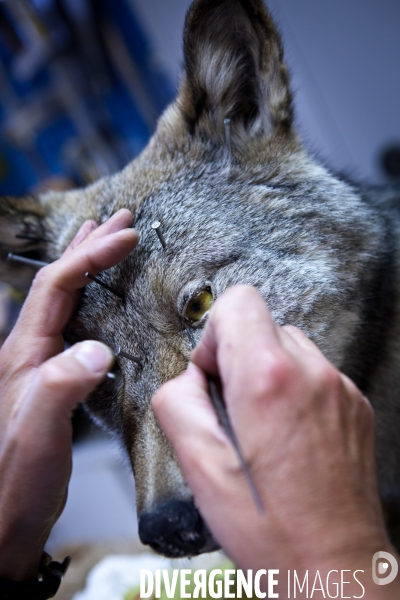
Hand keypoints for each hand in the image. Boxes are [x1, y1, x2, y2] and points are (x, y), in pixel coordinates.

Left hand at [0, 210, 137, 580]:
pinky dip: (91, 299)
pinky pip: (74, 323)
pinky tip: (101, 301)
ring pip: (65, 300)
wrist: (4, 518)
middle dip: (90, 246)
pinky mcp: (55, 379)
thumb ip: (63, 385)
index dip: (91, 256)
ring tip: (104, 241)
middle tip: (120, 220)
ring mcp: (41, 364)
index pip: (58, 286)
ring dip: (86, 266)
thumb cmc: (16, 479)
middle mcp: (29, 351)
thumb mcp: (40, 432)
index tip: (126, 236)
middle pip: (59, 283)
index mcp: (24, 352)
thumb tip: (99, 348)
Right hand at [153, 286, 399, 597]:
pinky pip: (315, 372)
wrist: (337, 568)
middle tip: (233, 408)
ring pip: (289, 345)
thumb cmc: (273, 528)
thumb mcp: (200, 468)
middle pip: (262, 324)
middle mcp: (313, 374)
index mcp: (269, 380)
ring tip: (261, 424)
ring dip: (267, 372)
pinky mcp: (355, 404)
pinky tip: (287, 435)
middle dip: (237, 357)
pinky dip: (294, 390)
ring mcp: (341, 388)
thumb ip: (177, 403)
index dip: (213, 335)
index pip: (238, 302)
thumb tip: (186, 378)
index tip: (213, 374)